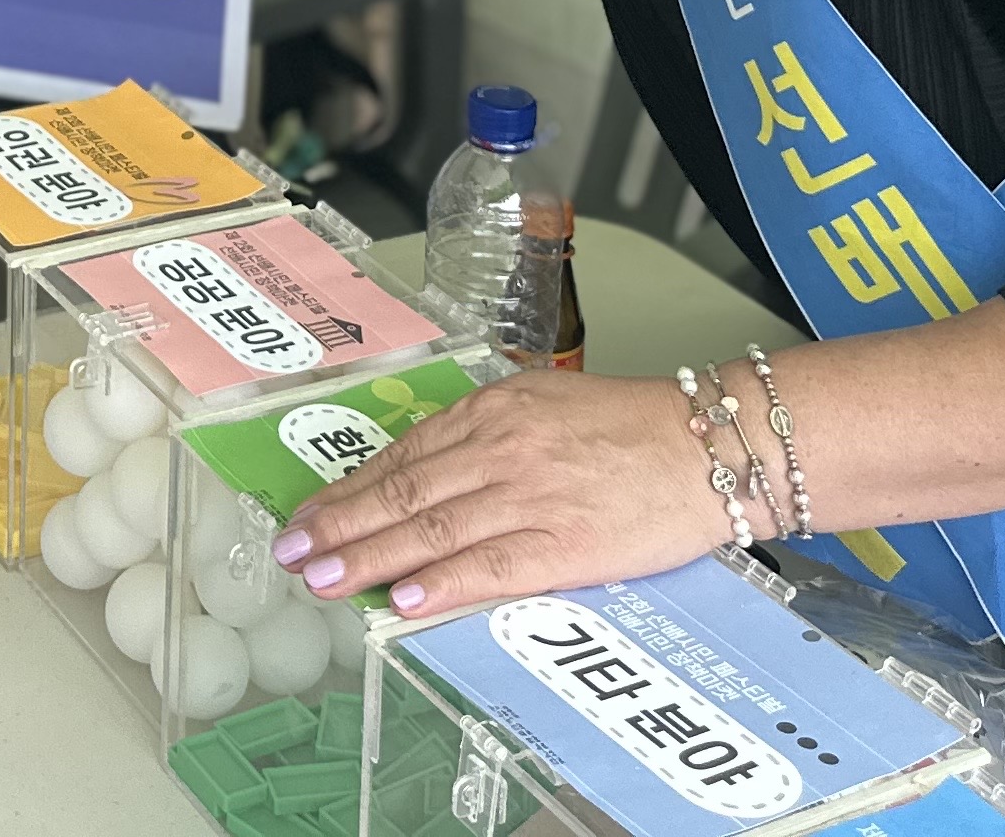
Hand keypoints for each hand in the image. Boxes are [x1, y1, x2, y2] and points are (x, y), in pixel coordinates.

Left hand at [272, 376, 728, 618]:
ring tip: (326, 579)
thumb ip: (490, 436)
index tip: (310, 515)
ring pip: (432, 528)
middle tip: (294, 552)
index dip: (350, 490)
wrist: (710, 443)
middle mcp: (502, 447)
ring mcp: (531, 494)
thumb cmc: (635, 426)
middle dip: (340, 525)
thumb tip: (431, 473)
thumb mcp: (548, 407)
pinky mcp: (566, 541)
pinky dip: (442, 582)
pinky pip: (490, 564)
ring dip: (370, 557)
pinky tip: (405, 597)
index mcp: (495, 410)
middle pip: (403, 491)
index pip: (404, 455)